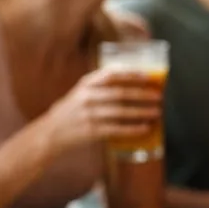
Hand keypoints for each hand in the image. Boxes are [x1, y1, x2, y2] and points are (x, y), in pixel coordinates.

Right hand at [36, 69, 161, 154]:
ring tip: (156, 112)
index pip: (111, 75)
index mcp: (85, 84)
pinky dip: (133, 129)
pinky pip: (117, 129)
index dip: (131, 75)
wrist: (50, 132)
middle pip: (120, 94)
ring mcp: (89, 115)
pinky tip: (145, 128)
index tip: (148, 76)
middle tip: (158, 97)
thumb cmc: (71, 111)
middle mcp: (87, 97)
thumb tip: (132, 81)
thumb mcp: (81, 92)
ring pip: (121, 112)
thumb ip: (100, 86)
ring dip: (142, 112)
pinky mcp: (91, 131)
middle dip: (142, 95)